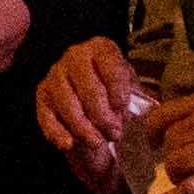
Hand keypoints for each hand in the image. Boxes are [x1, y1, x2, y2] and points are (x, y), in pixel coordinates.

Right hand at [31, 36, 151, 187]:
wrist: (98, 119)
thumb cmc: (118, 103)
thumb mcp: (133, 96)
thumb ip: (138, 99)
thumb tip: (150, 114)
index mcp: (102, 49)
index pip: (111, 67)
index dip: (118, 91)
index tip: (122, 109)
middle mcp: (76, 56)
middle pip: (89, 87)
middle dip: (103, 116)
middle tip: (115, 133)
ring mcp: (56, 75)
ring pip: (67, 103)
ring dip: (84, 128)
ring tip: (97, 142)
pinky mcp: (42, 97)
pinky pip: (47, 116)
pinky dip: (58, 133)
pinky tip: (69, 144)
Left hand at [131, 85, 193, 193]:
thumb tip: (192, 123)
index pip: (163, 114)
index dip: (154, 130)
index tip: (154, 139)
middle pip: (168, 142)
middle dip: (172, 154)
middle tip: (183, 163)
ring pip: (174, 164)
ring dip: (179, 174)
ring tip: (191, 177)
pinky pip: (189, 189)